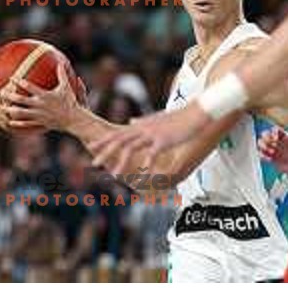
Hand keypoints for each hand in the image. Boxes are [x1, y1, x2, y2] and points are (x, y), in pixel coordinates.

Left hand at [0, 65, 86, 131]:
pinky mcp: (40, 123)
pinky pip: (27, 123)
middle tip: (1, 93)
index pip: (29, 87)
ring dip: (10, 111)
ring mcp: (39, 115)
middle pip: (21, 100)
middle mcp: (39, 105)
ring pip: (21, 113)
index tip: (11, 78)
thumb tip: (60, 62)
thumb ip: (62, 74)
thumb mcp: (67, 87)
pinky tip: (10, 122)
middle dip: (10, 96)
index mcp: (44, 95)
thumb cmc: (71, 102)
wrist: (74, 119)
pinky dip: (18, 123)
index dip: (19, 82)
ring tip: (0, 109)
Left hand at [89, 101, 210, 174]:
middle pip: (119, 140)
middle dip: (105, 151)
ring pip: (131, 148)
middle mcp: (143, 128)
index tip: (91, 148)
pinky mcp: (164, 140)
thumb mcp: (157, 118)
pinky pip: (152, 153)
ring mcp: (153, 133)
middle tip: (93, 163)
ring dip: (121, 162)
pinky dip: (147, 164)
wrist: (196, 113)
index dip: (104, 141)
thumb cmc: (178, 117)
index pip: (118, 132)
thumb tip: (131, 121)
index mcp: (141, 124)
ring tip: (114, 174)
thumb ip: (142, 121)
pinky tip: (143, 175)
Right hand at [257, 127, 287, 174]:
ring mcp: (274, 150)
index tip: (275, 138)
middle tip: (271, 144)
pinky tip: (269, 159)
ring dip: (263, 146)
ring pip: (261, 144)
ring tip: (271, 152)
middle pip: (265, 135)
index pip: (275, 130)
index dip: (272, 132)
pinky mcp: (271, 158)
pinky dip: (262, 156)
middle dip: (265, 138)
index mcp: (284, 136)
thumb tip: (285, 137)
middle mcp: (277, 142)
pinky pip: (262, 155)